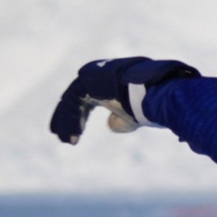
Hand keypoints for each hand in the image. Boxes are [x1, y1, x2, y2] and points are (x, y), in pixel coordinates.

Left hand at [50, 57, 198, 143]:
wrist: (153, 92)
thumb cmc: (149, 103)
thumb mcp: (134, 115)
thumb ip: (121, 120)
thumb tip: (110, 125)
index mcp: (106, 82)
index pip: (86, 100)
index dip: (80, 118)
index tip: (77, 134)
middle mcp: (95, 76)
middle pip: (75, 100)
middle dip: (70, 120)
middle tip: (64, 138)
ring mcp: (89, 76)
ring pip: (71, 102)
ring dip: (68, 123)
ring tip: (65, 141)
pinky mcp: (86, 81)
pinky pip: (72, 103)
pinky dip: (69, 120)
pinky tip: (71, 136)